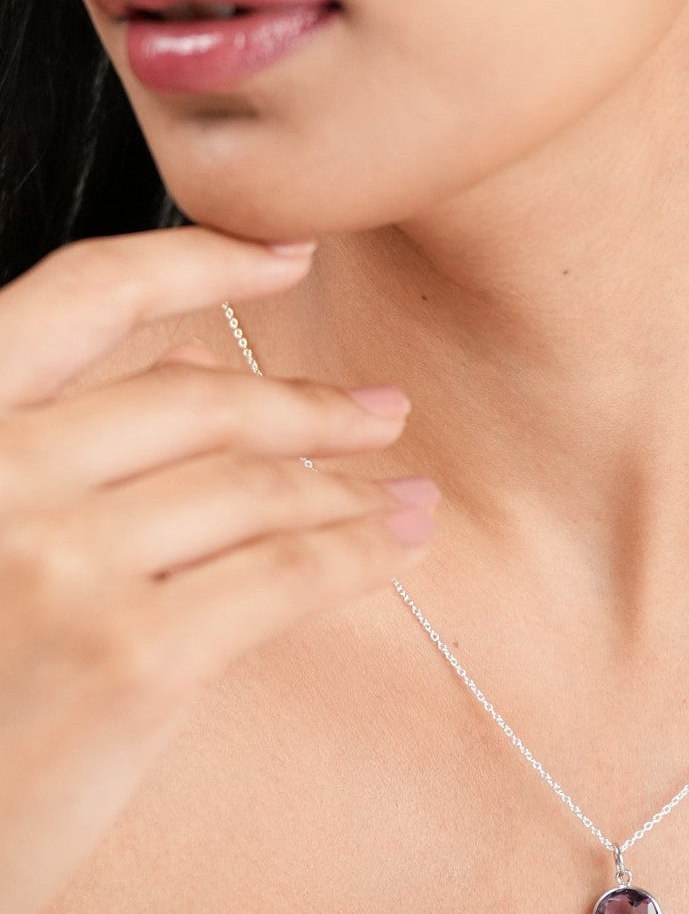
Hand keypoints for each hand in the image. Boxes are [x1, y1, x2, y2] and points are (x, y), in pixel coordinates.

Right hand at [0, 226, 438, 913]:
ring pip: (253, 488)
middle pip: (199, 402)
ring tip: (402, 491)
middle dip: (309, 406)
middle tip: (382, 412)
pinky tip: (396, 546)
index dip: (196, 262)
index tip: (286, 255)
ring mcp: (60, 564)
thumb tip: (184, 359)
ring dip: (346, 487)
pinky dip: (358, 554)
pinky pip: (285, 575)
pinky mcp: (130, 658)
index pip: (80, 294)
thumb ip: (63, 440)